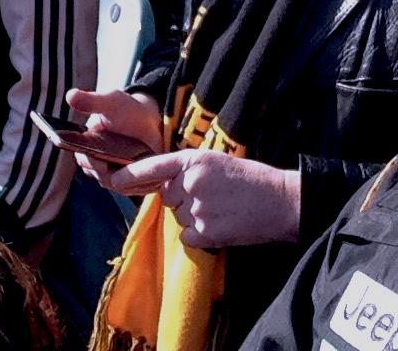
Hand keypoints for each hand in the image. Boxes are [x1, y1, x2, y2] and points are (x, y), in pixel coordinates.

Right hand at [66, 88, 162, 188]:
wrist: (150, 120)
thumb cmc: (127, 110)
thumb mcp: (110, 102)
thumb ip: (90, 101)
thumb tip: (70, 95)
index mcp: (86, 145)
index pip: (83, 159)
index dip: (91, 162)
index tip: (101, 162)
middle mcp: (96, 163)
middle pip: (100, 176)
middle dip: (113, 173)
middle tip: (127, 166)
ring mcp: (113, 175)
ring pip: (116, 185)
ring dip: (130, 179)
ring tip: (143, 169)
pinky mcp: (129, 182)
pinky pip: (132, 190)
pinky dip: (141, 185)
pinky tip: (152, 177)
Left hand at [108, 150, 301, 248]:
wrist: (282, 200)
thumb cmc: (252, 180)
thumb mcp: (217, 163)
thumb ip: (189, 170)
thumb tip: (167, 188)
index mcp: (194, 160)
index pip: (154, 166)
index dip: (132, 174)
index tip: (115, 180)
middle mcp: (191, 181)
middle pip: (168, 197)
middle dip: (183, 199)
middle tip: (213, 198)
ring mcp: (197, 208)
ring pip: (179, 218)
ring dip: (195, 218)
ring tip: (222, 210)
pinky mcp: (206, 232)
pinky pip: (188, 237)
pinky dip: (201, 237)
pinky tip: (222, 225)